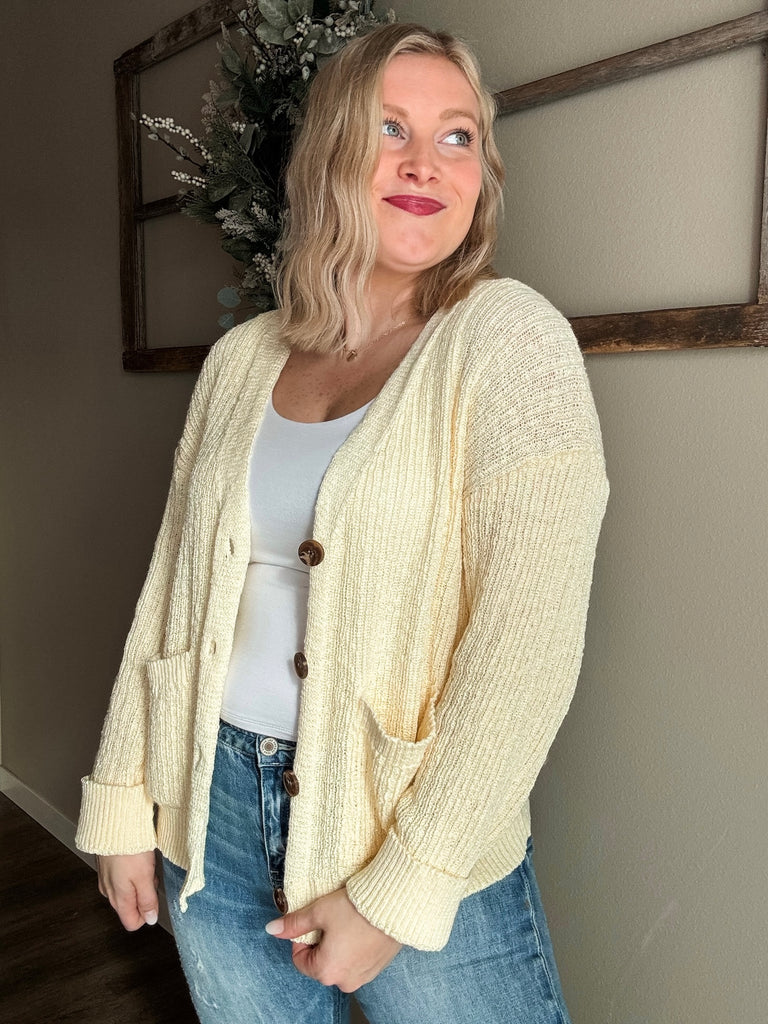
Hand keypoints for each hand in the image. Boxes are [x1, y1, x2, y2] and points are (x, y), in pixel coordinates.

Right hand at [97, 851, 158, 930]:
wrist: (113, 824)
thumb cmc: (129, 849)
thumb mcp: (145, 877)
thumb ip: (148, 900)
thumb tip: (151, 919)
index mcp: (119, 898)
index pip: (131, 922)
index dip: (147, 914)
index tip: (155, 897)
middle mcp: (109, 892)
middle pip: (131, 906)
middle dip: (145, 894)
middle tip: (151, 875)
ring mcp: (106, 879)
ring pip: (128, 891)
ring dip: (140, 881)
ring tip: (145, 863)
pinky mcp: (106, 866)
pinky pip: (122, 877)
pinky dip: (132, 870)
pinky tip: (136, 857)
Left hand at [266, 887, 401, 991]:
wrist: (394, 904)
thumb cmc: (356, 909)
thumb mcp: (319, 912)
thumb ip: (294, 924)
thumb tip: (272, 929)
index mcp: (326, 972)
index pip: (300, 960)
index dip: (301, 938)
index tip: (312, 921)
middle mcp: (345, 981)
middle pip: (320, 963)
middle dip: (320, 943)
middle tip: (330, 920)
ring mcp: (363, 977)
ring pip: (339, 962)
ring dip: (338, 946)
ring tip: (347, 922)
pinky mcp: (377, 968)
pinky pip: (357, 961)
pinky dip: (354, 948)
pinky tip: (360, 928)